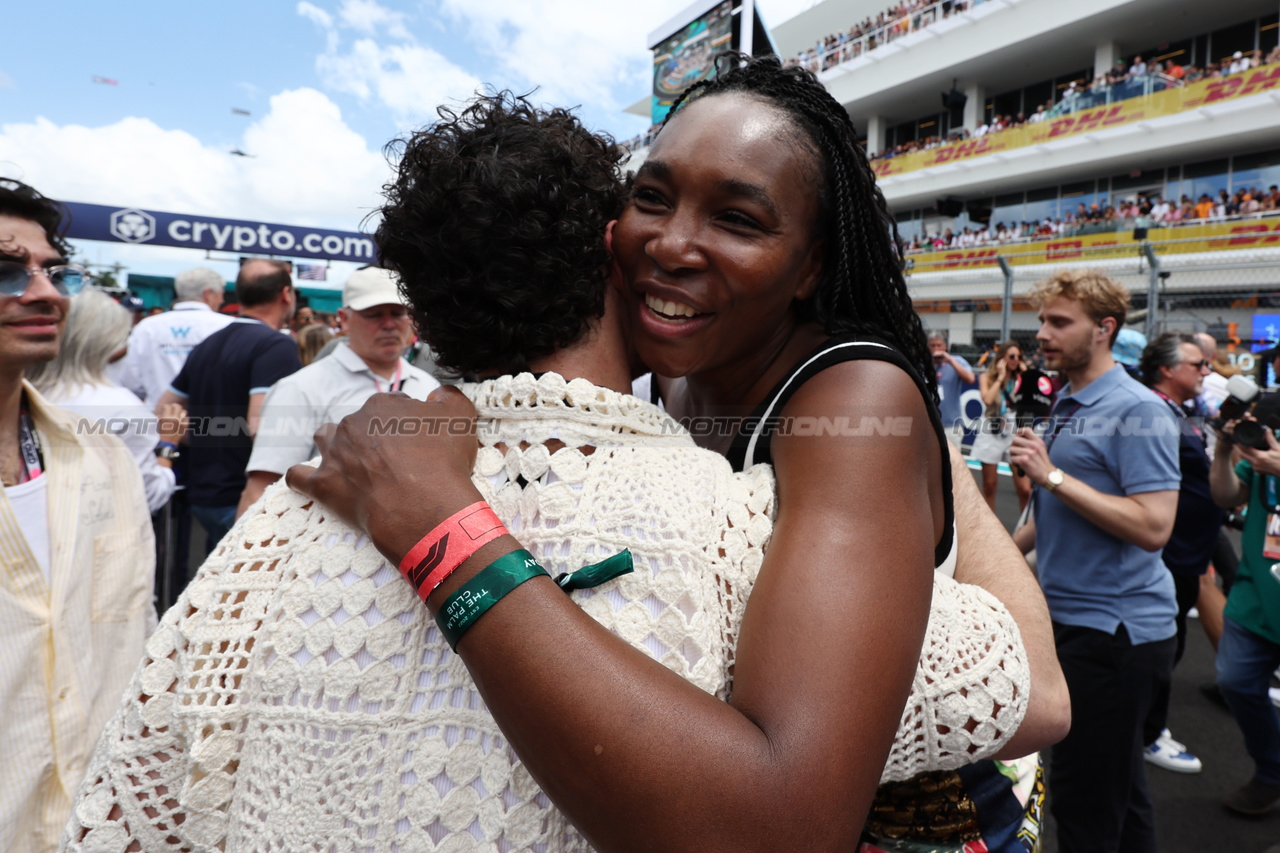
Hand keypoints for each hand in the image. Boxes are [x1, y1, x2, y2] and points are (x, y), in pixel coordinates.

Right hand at [156, 402, 187, 444]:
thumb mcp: (157, 424)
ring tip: (178, 415)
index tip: (165, 409)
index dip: (165, 407)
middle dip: (174, 407)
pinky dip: (184, 419)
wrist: (166, 444)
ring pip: (184, 411)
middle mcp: (174, 419)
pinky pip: (187, 419)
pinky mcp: (185, 426)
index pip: (167, 406)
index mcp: (165, 418)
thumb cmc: (159, 434)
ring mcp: (180, 422)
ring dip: (180, 412)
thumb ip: (160, 416)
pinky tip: (181, 421)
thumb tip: (162, 412)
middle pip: (177, 406)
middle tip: (172, 409)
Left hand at [286, 387, 482, 562]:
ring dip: (336, 445)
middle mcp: (353, 424)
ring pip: (325, 438)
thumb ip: (448, 396)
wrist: (424, 507)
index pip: (392, 405)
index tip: (417, 441)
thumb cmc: (442, 463)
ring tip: (354, 463)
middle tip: (395, 460)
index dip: (406, 422)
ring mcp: (334, 454)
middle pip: (360, 423)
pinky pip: (298, 476)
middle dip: (374, 436)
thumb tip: (437, 395)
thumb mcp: (460, 416)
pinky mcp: (322, 485)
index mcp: (382, 405)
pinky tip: (311, 480)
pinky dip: (303, 477)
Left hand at [1010, 427, 1053, 485]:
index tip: (1017, 437)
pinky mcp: (1024, 460)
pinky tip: (1020, 464)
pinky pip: (1012, 458)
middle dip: (1014, 446)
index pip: (1025, 430)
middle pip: (1014, 439)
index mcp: (1037, 441)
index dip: (1018, 433)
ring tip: (1019, 458)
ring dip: (1013, 455)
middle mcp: (1034, 445)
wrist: (1047, 475)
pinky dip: (1014, 462)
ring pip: (1011, 449)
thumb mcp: (1041, 448)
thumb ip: (1032, 441)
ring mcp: (1029, 453)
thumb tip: (1020, 435)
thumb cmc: (1042, 463)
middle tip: (1017, 451)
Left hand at [1236, 425, 1279, 476]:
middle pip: (1243, 455)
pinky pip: (1250, 463)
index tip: (1237, 440)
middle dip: (1238, 449)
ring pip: (1246, 460)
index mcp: (1260, 456)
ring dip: (1242, 454)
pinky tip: (1248, 455)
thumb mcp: (1277, 448)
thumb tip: (1267, 430)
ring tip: (1240, 448)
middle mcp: (1256, 463)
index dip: (1240, 444)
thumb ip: (1270, 439)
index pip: (1246, 449)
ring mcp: (1256, 468)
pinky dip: (1248, 459)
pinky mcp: (1257, 471)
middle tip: (1234, 443)